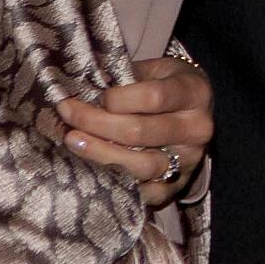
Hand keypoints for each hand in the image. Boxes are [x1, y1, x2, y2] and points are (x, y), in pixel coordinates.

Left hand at [60, 54, 212, 207]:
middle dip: (96, 123)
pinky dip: (117, 184)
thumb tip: (82, 87)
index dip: (117, 98)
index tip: (93, 94)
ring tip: (73, 140)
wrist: (195, 113)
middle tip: (67, 114)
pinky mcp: (177, 186)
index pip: (154, 97)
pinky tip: (92, 168)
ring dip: (100, 154)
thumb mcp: (154, 70)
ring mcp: (189, 161)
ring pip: (142, 165)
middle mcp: (197, 129)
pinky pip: (145, 193)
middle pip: (140, 132)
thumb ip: (125, 76)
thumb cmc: (165, 86)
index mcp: (194, 93)